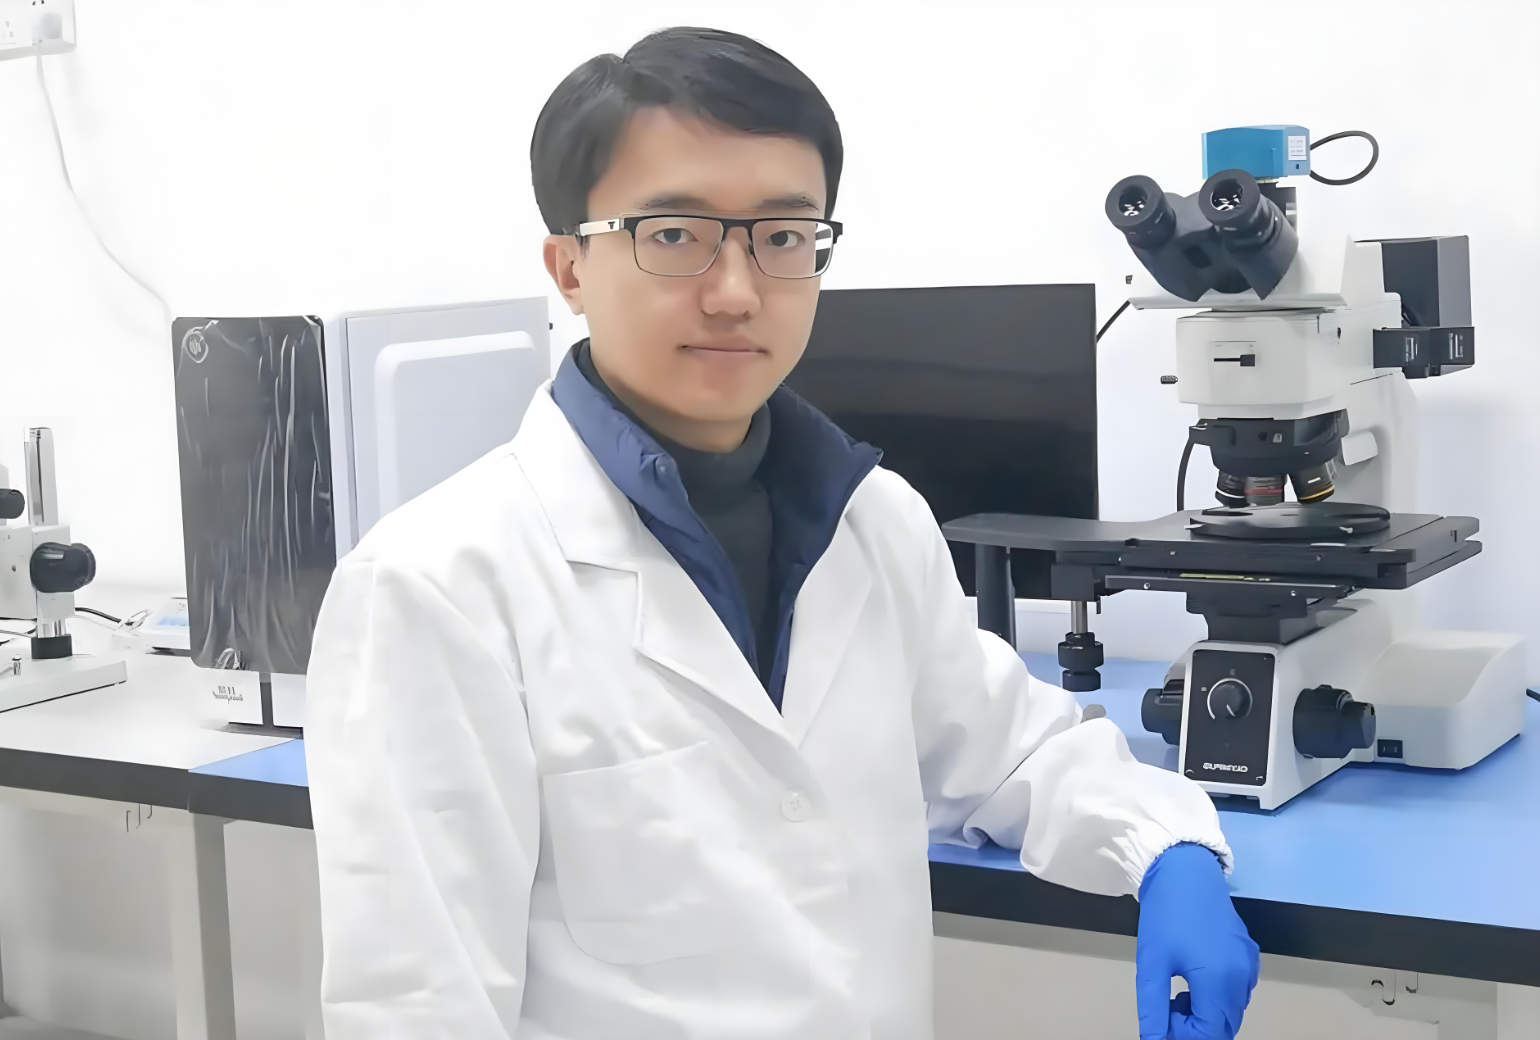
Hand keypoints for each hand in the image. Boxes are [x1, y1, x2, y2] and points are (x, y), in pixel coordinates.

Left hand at [1135, 843, 1258, 1039]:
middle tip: (1166, 1012)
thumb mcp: (1151, 963)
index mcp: (1219, 980)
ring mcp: (1249, 964)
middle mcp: (1242, 977)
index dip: (1184, 1036)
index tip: (1161, 1021)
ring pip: (1232, 1011)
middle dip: (1195, 1029)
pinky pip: (1238, 992)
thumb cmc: (1165, 914)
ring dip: (1206, 1015)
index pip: (1210, 1033)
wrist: (1185, 867)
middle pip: (1224, 1026)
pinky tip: (1193, 982)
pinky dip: (1218, 999)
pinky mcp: (1249, 954)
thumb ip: (1153, 1008)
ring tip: (1176, 997)